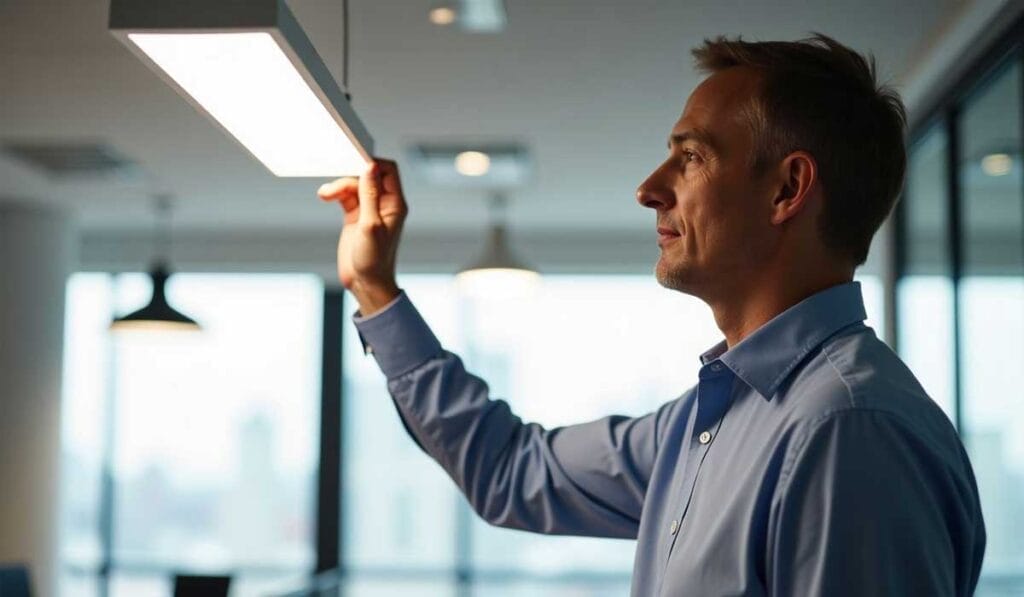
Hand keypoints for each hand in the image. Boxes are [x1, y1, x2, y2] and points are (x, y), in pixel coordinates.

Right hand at [318, 159, 406, 315]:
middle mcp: (384, 204)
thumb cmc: (374, 259)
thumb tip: (369, 167)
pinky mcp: (355, 217)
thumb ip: (369, 194)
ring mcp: (369, 210)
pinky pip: (345, 196)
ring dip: (339, 186)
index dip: (372, 163)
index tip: (352, 163)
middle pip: (368, 175)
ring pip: (354, 185)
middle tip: (335, 185)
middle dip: (350, 176)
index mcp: (395, 204)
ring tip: (325, 194)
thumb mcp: (370, 225)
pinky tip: (325, 196)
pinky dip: (335, 193)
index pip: (389, 170)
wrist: (366, 284)